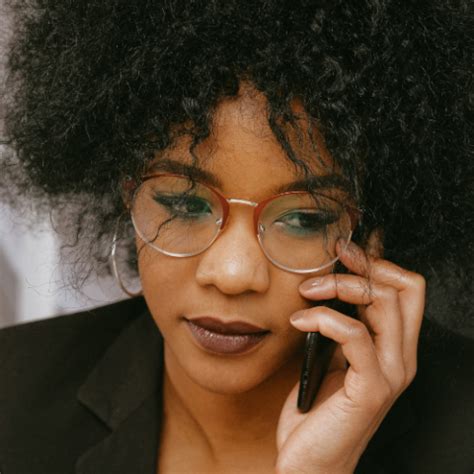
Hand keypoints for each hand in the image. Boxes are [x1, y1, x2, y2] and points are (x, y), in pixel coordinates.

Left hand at [275, 241, 425, 473]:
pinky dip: (323, 318)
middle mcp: (401, 358)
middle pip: (403, 287)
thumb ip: (340, 326)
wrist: (312, 462)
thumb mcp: (331, 356)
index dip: (379, 262)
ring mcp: (390, 374)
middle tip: (331, 258)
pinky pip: (354, 334)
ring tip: (307, 291)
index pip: (407, 288)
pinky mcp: (371, 388)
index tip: (344, 251)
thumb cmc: (318, 407)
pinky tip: (298, 321)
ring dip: (340, 286)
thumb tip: (329, 285)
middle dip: (364, 264)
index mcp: (394, 347)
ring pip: (383, 303)